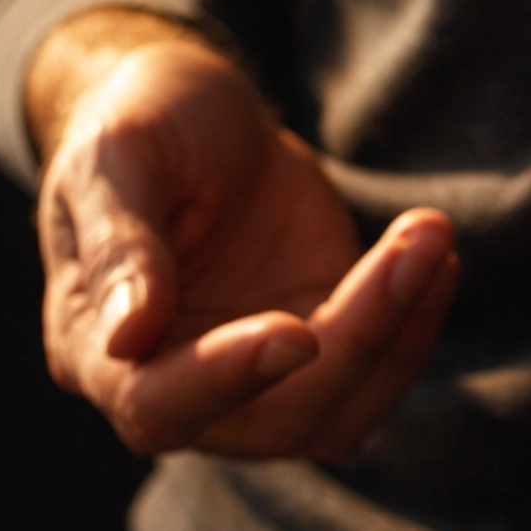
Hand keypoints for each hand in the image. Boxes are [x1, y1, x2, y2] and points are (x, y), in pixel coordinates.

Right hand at [34, 22, 457, 460]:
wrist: (195, 110)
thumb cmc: (140, 125)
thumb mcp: (117, 155)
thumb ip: (120, 241)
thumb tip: (128, 337)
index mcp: (94, 348)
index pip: (159, 403)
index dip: (228, 380)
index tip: (299, 333)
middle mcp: (173, 386)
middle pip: (272, 420)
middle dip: (356, 342)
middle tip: (416, 246)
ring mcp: (251, 377)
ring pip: (334, 413)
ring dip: (398, 336)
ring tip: (431, 238)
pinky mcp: (317, 347)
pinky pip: (373, 373)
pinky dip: (415, 328)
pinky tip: (436, 255)